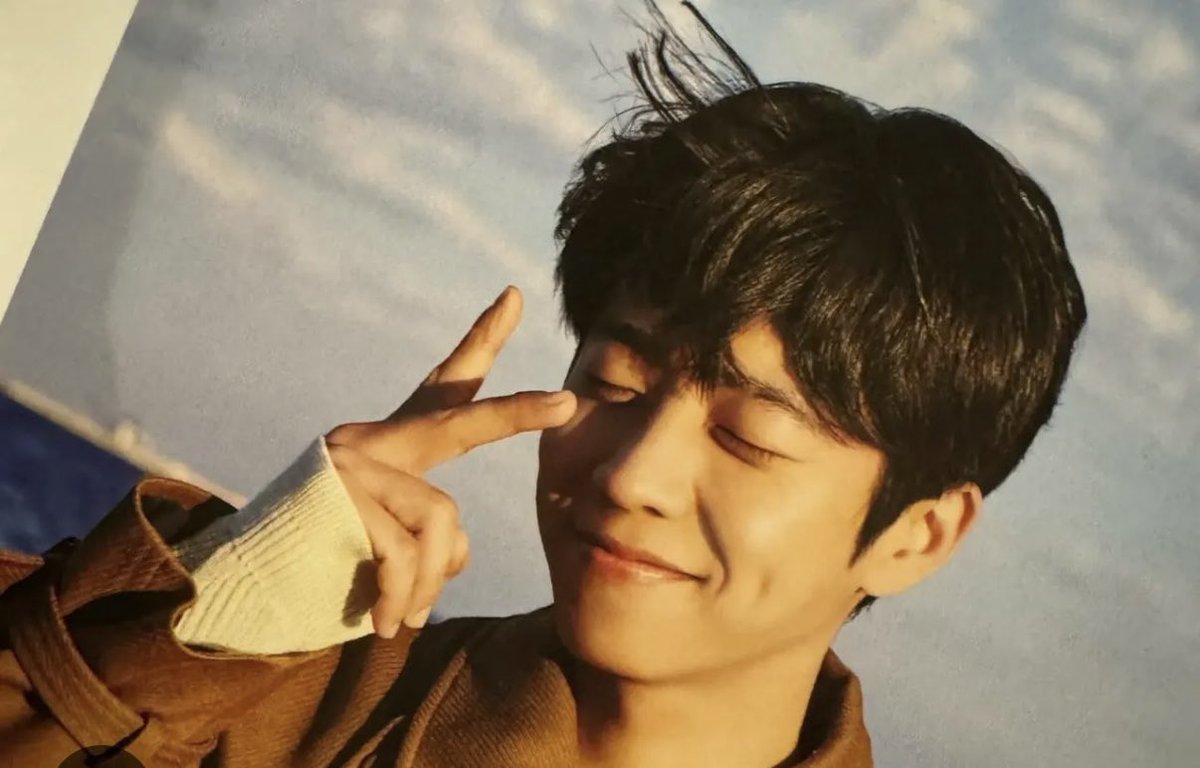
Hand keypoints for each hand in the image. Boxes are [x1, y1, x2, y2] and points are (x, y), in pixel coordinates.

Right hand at [324, 286, 574, 637]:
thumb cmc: (324, 566)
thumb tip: (456, 551)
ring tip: (401, 620)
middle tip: (566, 403)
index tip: (512, 297)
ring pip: (440, 519)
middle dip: (515, 414)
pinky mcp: (337, 493)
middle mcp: (371, 441)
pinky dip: (401, 595)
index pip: (443, 388)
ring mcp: (352, 462)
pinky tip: (383, 622)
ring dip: (427, 582)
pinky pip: (404, 549)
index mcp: (391, 446)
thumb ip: (434, 536)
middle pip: (457, 421)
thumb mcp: (390, 546)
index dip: (480, 343)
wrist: (238, 588)